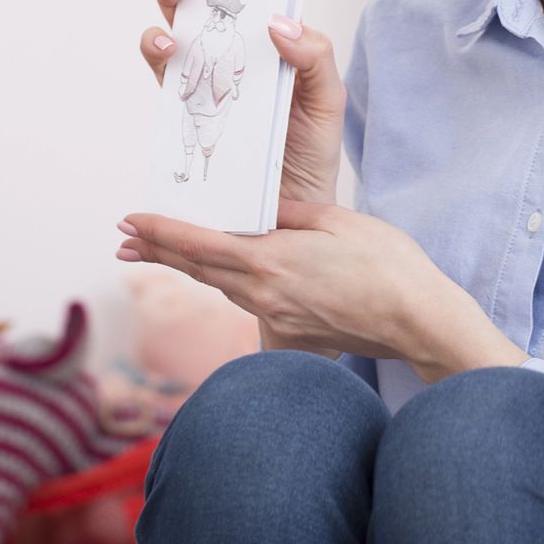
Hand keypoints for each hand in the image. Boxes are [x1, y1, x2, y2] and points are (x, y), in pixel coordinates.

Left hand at [115, 200, 525, 380]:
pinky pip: (250, 304)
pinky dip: (229, 285)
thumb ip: (288, 212)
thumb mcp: (335, 219)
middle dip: (157, 251)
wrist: (421, 323)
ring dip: (189, 268)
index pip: (197, 245)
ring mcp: (277, 318)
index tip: (127, 221)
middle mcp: (264, 294)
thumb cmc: (388, 265)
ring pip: (221, 287)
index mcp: (270, 260)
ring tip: (157, 253)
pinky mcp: (293, 335)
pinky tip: (225, 276)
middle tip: (122, 240)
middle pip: (198, 269)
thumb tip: (256, 209)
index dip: (157, 232)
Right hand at [139, 0, 345, 202]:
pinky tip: (169, 47)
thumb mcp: (328, 101)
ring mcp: (205, 68)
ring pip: (179, 15)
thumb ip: (314, 57)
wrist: (284, 210)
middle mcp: (238, 44)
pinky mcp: (181, 97)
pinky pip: (161, 63)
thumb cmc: (310, 153)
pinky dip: (157, 46)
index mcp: (279, 36)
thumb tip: (278, 23)